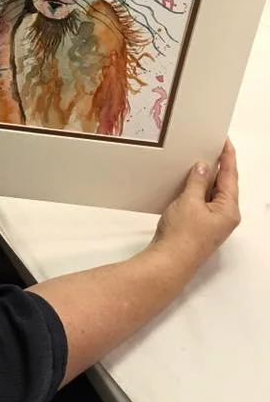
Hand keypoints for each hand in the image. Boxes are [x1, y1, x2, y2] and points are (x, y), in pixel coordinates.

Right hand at [152, 139, 239, 270]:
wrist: (170, 261)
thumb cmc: (183, 235)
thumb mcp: (190, 201)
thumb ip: (198, 182)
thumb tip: (203, 167)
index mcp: (229, 209)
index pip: (231, 177)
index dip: (228, 157)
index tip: (225, 141)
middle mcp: (225, 216)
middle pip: (225, 185)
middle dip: (219, 166)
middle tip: (212, 146)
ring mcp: (212, 222)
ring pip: (213, 193)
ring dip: (207, 177)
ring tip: (199, 159)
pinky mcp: (199, 225)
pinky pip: (202, 201)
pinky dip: (197, 189)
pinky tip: (188, 181)